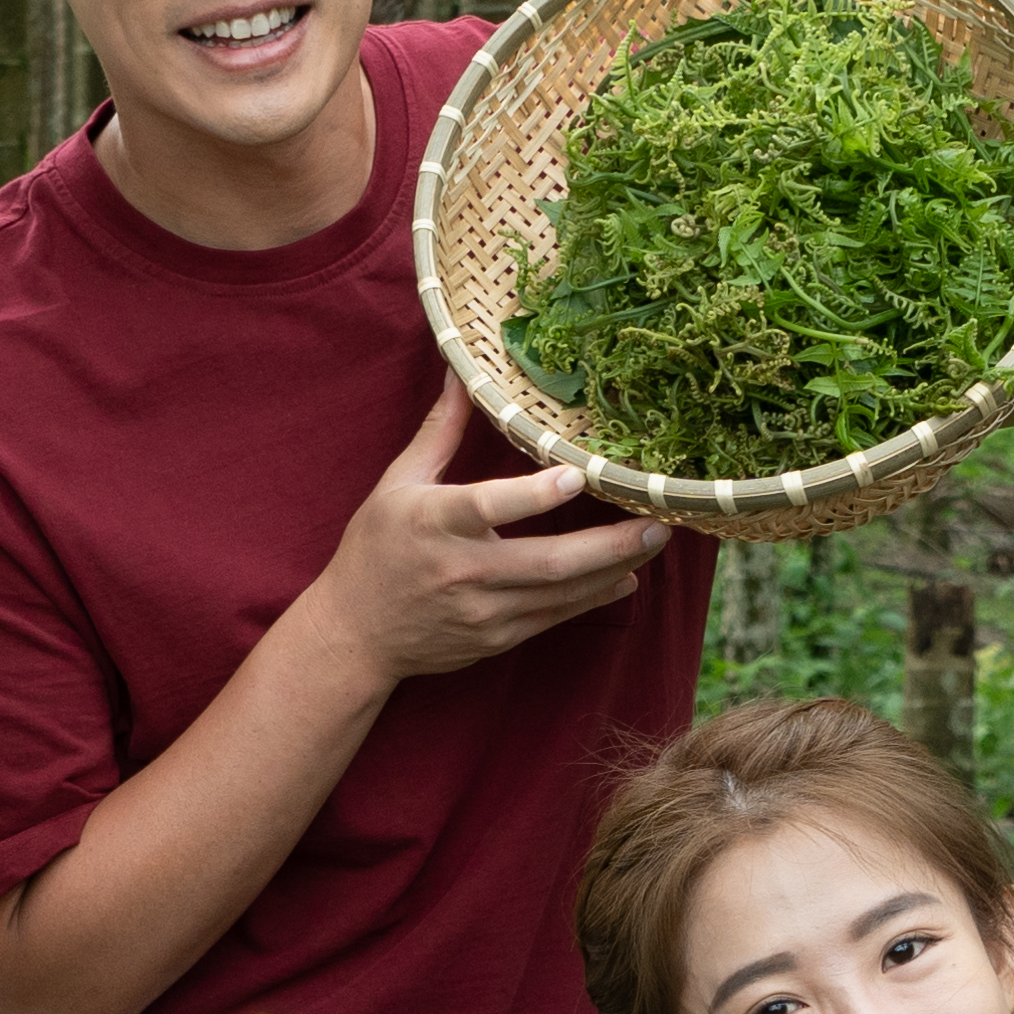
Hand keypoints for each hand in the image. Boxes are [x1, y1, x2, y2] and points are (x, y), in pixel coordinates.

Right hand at [298, 386, 673, 685]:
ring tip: (654, 541)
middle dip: (610, 544)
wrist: (356, 634)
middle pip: (548, 562)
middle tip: (656, 522)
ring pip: (562, 594)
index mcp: (434, 523)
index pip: (491, 508)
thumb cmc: (375, 549)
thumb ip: (440, 432)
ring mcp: (483, 611)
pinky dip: (593, 598)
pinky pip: (555, 618)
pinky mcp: (496, 638)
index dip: (536, 496)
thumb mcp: (398, 483)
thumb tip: (463, 375)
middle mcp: (462, 571)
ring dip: (613, 569)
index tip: (578, 477)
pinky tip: (624, 577)